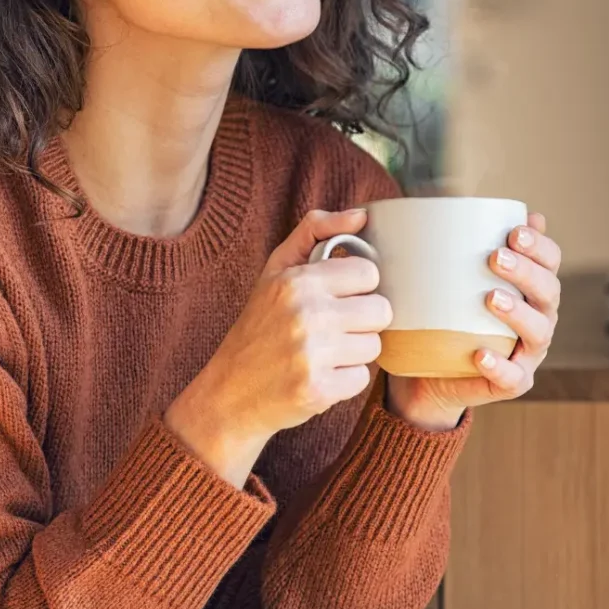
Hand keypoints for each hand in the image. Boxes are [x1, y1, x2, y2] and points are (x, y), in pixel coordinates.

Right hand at [164, 208, 391, 486]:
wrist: (228, 393)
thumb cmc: (258, 325)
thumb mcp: (276, 270)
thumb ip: (315, 231)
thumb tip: (361, 215)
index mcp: (298, 281)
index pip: (369, 273)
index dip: (357, 287)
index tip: (337, 297)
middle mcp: (306, 314)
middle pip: (380, 310)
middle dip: (361, 321)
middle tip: (332, 328)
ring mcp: (313, 354)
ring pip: (374, 346)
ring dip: (353, 352)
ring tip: (323, 353)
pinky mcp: (319, 390)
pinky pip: (362, 379)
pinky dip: (344, 381)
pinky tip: (319, 376)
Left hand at [386, 213, 562, 430]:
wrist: (430, 372)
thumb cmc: (446, 313)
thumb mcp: (450, 277)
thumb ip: (459, 243)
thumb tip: (452, 197)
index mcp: (531, 288)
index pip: (550, 261)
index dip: (540, 246)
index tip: (514, 231)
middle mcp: (538, 318)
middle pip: (548, 292)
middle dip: (526, 272)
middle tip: (495, 258)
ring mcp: (527, 353)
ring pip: (538, 332)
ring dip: (518, 314)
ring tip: (491, 298)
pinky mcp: (511, 382)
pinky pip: (512, 377)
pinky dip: (499, 365)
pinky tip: (481, 353)